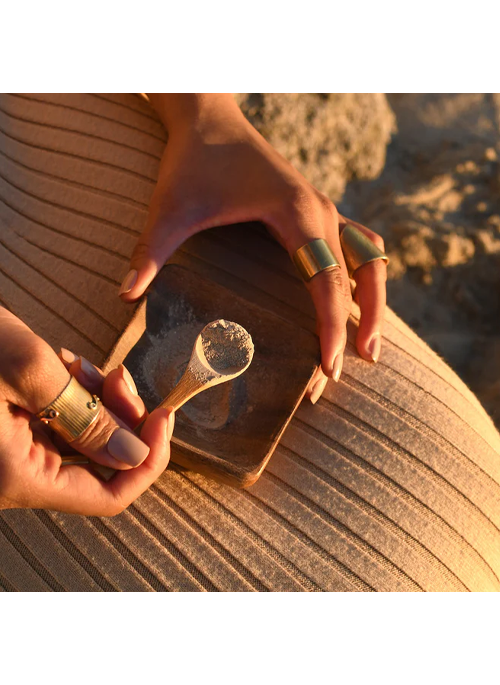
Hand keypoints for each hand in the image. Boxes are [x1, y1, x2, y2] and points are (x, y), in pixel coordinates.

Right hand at [0, 307, 173, 514]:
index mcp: (17, 475)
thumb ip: (87, 416)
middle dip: (118, 414)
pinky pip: (61, 421)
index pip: (108, 496)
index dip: (148, 460)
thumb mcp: (29, 369)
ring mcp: (14, 452)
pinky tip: (61, 365)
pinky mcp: (11, 431)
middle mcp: (16, 474)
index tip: (164, 416)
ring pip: (84, 437)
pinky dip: (73, 393)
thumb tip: (135, 455)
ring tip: (74, 363)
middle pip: (101, 462)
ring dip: (95, 398)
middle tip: (116, 373)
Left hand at [120, 95, 385, 395]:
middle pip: (363, 272)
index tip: (328, 368)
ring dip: (374, 298)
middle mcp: (321, 210)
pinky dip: (362, 278)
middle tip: (363, 362)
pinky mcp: (315, 210)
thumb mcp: (170, 207)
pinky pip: (356, 246)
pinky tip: (351, 306)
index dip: (331, 327)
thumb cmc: (192, 159)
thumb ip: (150, 251)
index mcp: (297, 212)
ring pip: (370, 257)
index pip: (327, 280)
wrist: (208, 116)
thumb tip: (124, 297)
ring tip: (369, 346)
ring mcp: (323, 208)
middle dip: (366, 320)